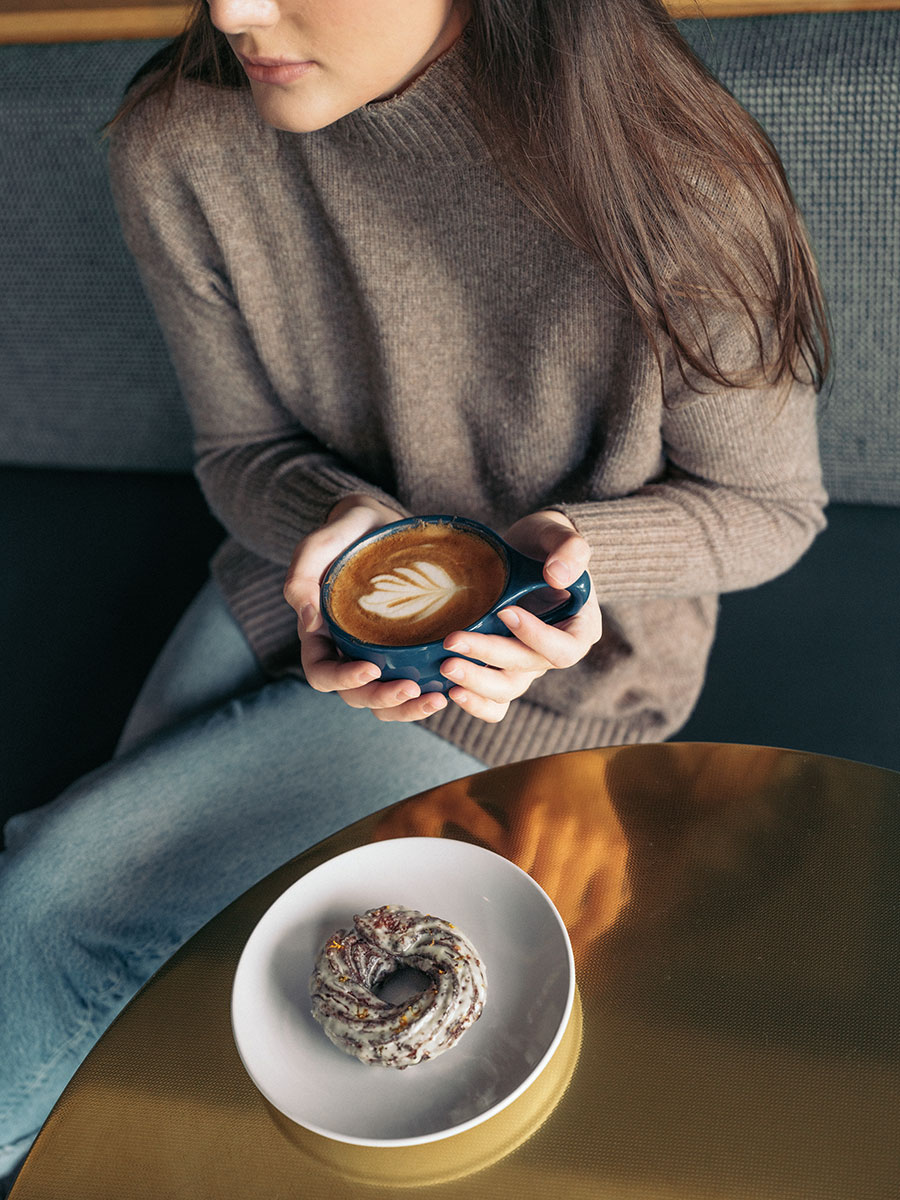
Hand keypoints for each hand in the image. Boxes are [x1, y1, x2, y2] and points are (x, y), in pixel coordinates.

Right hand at [283, 496, 450, 721]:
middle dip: (382, 698)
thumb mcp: (318, 546)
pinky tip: (450, 689)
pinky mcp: (405, 650)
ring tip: (437, 699)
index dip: (343, 679)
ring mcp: (376, 654)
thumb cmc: (346, 533)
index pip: (321, 673)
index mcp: (320, 635)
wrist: (379, 522)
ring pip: (385, 699)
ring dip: (407, 708)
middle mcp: (346, 652)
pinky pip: (412, 680)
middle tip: (411, 689)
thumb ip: (301, 577)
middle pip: (356, 695)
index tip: (370, 669)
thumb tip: (308, 620)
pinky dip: (427, 692)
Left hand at [438, 510, 601, 721]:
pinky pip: (493, 700)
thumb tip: (558, 576)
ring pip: (507, 690)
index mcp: (579, 629)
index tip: (506, 612)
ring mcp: (526, 664)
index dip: (535, 637)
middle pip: (526, 670)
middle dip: (489, 657)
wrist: (523, 554)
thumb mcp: (560, 534)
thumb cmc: (544, 543)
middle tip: (452, 641)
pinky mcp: (501, 667)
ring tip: (445, 667)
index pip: (563, 648)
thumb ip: (570, 549)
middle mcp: (553, 653)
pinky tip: (448, 691)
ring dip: (476, 683)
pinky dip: (474, 702)